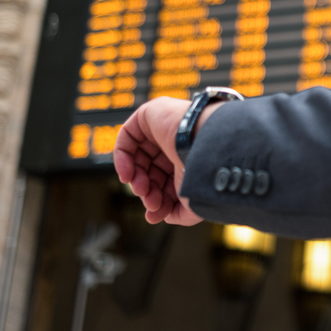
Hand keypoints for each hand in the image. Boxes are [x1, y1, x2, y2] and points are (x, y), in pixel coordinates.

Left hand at [113, 97, 203, 225]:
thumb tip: (166, 217)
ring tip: (141, 190)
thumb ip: (182, 214)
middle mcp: (178, 141)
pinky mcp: (150, 114)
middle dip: (148, 191)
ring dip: (136, 179)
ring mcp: (164, 127)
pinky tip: (128, 175)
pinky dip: (122, 159)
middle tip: (151, 204)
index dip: (159, 198)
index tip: (156, 214)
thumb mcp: (194, 201)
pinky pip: (127, 137)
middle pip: (152, 171)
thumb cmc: (206, 170)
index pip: (167, 179)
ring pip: (139, 157)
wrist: (207, 148)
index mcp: (191, 156)